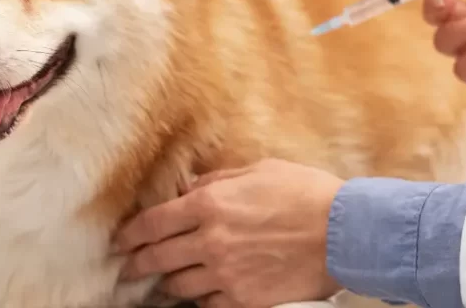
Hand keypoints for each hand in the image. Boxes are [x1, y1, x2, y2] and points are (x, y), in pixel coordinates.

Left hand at [113, 159, 343, 307]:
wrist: (346, 232)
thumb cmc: (305, 193)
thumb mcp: (257, 170)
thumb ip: (216, 181)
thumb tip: (188, 189)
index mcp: (209, 204)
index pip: (152, 223)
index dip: (129, 234)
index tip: (119, 240)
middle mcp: (210, 241)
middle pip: (157, 257)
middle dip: (136, 263)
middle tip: (127, 268)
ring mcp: (226, 273)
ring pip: (179, 285)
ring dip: (167, 283)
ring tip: (161, 283)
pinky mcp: (245, 298)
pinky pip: (208, 304)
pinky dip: (199, 299)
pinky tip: (198, 294)